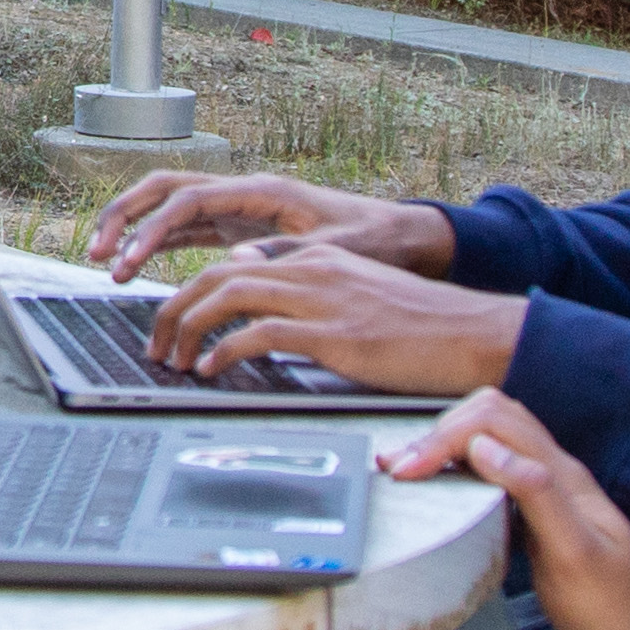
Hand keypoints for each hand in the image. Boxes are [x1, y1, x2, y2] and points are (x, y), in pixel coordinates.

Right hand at [87, 169, 452, 282]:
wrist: (400, 238)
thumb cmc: (374, 240)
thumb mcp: (339, 250)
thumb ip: (289, 253)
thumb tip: (238, 260)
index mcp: (262, 192)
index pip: (190, 201)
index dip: (154, 229)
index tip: (131, 259)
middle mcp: (242, 194)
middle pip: (165, 190)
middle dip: (126, 215)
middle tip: (98, 250)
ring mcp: (236, 210)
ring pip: (168, 208)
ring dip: (134, 229)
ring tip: (105, 261)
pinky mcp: (237, 230)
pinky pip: (184, 231)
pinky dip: (156, 245)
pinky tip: (135, 266)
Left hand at [143, 243, 526, 393]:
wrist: (473, 333)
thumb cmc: (420, 327)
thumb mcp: (355, 298)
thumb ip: (308, 296)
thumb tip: (260, 311)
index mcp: (315, 258)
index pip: (232, 263)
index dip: (192, 292)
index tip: (173, 322)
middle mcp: (311, 269)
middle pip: (216, 276)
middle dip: (173, 310)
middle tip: (156, 345)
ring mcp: (320, 298)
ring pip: (226, 297)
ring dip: (187, 329)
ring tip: (172, 361)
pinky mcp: (332, 334)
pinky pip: (258, 334)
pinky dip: (224, 351)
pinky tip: (211, 371)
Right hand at [379, 384, 629, 629]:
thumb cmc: (616, 610)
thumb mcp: (577, 556)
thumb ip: (536, 495)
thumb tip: (486, 449)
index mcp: (562, 477)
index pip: (494, 422)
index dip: (444, 438)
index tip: (409, 472)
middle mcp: (554, 475)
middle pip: (490, 415)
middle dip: (438, 432)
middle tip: (400, 469)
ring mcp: (547, 493)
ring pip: (491, 439)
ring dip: (447, 446)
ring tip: (409, 472)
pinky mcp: (538, 516)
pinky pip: (494, 474)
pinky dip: (460, 473)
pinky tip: (444, 496)